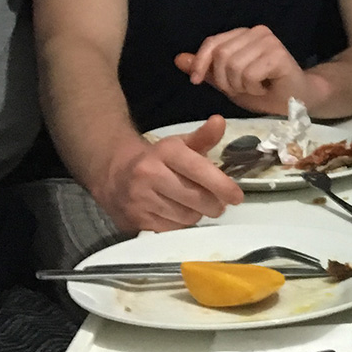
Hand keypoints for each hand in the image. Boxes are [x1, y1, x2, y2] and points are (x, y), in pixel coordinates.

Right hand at [90, 116, 240, 231]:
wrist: (115, 175)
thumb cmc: (157, 160)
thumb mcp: (179, 145)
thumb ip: (203, 137)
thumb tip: (220, 122)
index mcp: (165, 152)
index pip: (198, 169)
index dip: (221, 185)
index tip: (237, 197)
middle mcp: (150, 174)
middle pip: (195, 198)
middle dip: (213, 204)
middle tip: (218, 204)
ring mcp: (140, 198)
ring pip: (186, 217)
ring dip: (197, 214)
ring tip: (194, 205)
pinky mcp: (136, 219)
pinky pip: (172, 229)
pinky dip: (180, 225)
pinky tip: (177, 214)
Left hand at [175, 27, 312, 114]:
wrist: (295, 100)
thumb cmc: (263, 91)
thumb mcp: (228, 82)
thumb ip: (207, 70)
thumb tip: (179, 59)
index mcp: (242, 34)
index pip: (212, 42)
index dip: (200, 62)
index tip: (195, 81)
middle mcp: (256, 32)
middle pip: (221, 55)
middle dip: (225, 80)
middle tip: (240, 89)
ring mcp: (268, 41)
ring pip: (234, 66)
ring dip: (240, 86)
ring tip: (254, 88)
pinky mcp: (278, 54)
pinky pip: (249, 74)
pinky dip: (253, 88)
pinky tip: (265, 88)